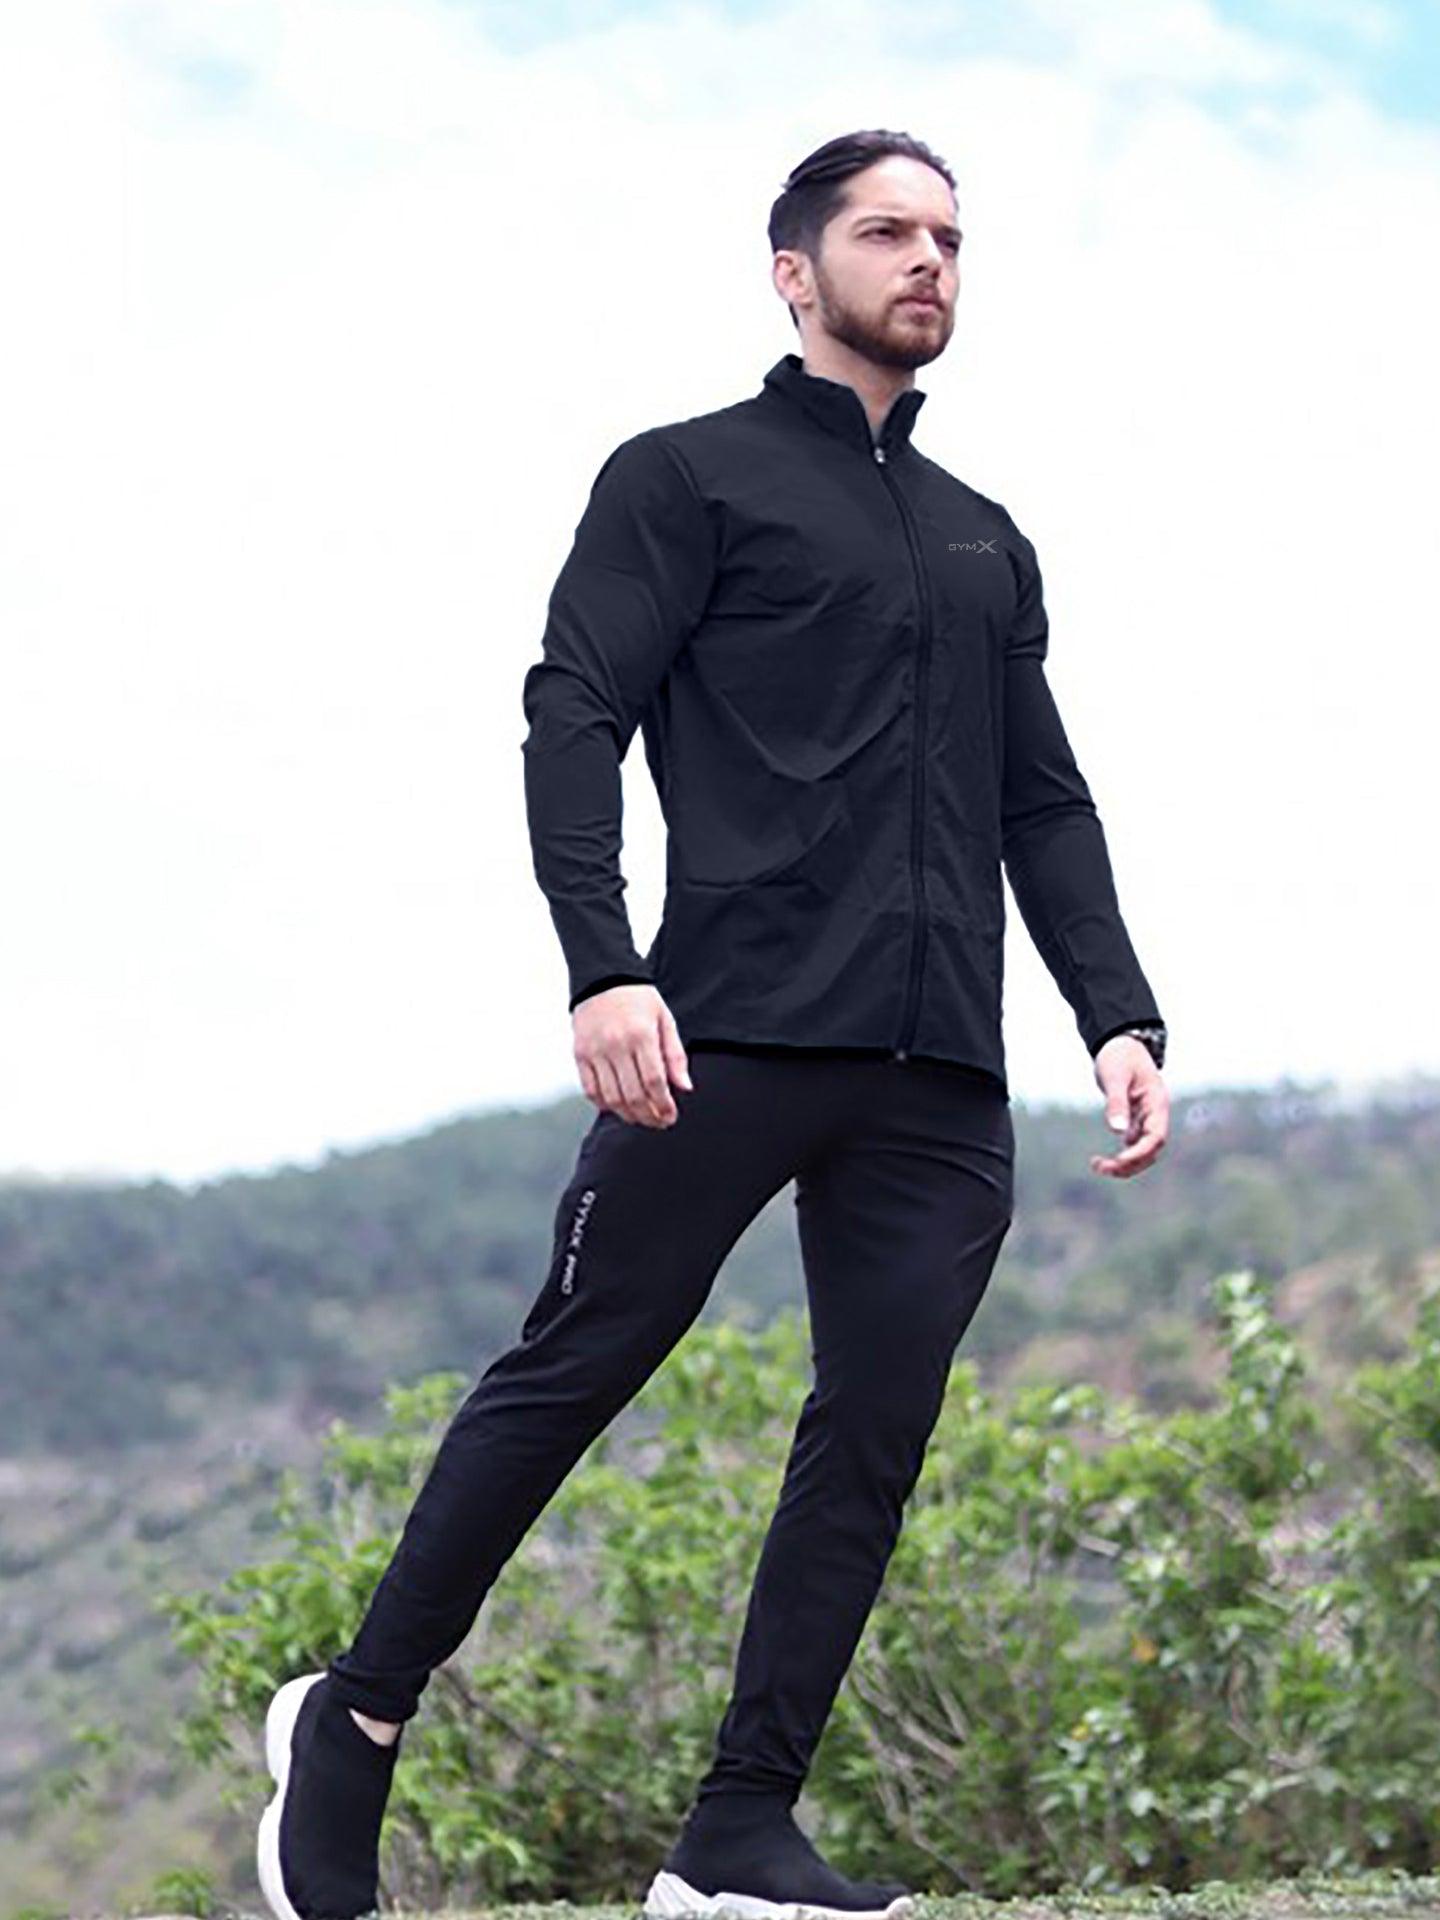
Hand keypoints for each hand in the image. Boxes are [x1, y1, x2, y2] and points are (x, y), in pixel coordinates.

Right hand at [572, 983, 692, 1127]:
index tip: (670, 1116)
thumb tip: (684, 1087)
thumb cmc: (637, 998)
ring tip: (640, 1118)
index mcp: (641, 1035)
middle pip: (633, 1094)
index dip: (664, 1105)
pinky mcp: (580, 1054)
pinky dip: (604, 1104)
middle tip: (659, 1122)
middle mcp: (616, 1045)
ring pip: (611, 1097)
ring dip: (628, 1115)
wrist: (602, 977)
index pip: (654, 1082)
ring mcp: (595, 1051)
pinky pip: (590, 1089)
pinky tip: (617, 1107)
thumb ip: (675, 1055)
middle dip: (649, 1115)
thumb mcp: (665, 1020)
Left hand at [1089, 1035, 1168, 1177]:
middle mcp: (1155, 1114)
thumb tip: (1117, 1131)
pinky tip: (1103, 1160)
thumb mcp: (1115, 1077)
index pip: (1156, 1137)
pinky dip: (1122, 1154)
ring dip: (1125, 1163)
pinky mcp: (1136, 1119)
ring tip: (1098, 1166)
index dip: (1140, 1153)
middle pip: (1151, 1150)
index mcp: (1157, 1103)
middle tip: (1101, 1168)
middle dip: (1130, 1164)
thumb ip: (1117, 1103)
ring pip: (1143, 1150)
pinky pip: (1134, 1144)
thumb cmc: (1119, 1057)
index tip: (1118, 1161)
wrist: (1120, 1044)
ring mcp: (1147, 1117)